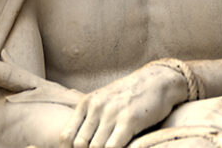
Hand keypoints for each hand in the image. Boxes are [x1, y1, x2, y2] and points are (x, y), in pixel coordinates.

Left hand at [60, 64, 186, 147]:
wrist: (156, 81)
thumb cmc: (130, 95)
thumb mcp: (104, 100)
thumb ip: (91, 118)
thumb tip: (79, 143)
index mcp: (86, 103)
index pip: (65, 136)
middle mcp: (96, 107)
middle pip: (79, 145)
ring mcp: (112, 113)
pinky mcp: (129, 120)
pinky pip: (113, 147)